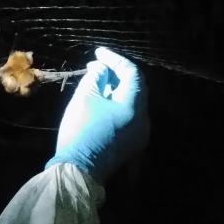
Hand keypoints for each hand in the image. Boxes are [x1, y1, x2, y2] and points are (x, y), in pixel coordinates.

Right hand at [46, 47, 148, 182]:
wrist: (79, 171)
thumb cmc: (81, 131)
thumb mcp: (85, 98)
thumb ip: (96, 77)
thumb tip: (102, 68)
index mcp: (135, 106)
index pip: (131, 73)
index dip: (115, 59)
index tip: (98, 53)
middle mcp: (144, 120)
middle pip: (135, 88)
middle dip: (117, 74)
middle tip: (98, 66)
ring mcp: (140, 135)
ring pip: (132, 104)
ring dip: (117, 90)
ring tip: (97, 82)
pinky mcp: (132, 145)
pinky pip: (129, 118)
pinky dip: (118, 106)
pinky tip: (102, 103)